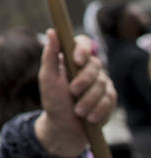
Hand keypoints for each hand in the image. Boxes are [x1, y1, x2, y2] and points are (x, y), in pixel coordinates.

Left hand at [34, 29, 115, 157]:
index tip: (77, 61)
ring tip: (78, 111)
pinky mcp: (110, 96)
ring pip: (102, 84)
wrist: (64, 126)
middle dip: (83, 81)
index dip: (83, 49)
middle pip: (94, 65)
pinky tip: (89, 117)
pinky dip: (98, 109)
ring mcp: (101, 81)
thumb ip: (50, 55)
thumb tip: (52, 31)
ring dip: (88, 100)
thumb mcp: (47, 78)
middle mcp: (89, 67)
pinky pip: (109, 99)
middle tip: (72, 93)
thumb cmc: (53, 100)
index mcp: (72, 59)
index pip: (84, 43)